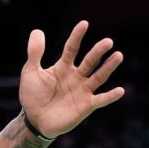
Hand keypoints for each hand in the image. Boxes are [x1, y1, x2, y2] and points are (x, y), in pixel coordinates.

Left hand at [19, 20, 123, 137]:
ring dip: (108, 67)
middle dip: (98, 51)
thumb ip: (35, 53)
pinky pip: (100, 100)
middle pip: (89, 61)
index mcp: (63, 67)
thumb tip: (37, 31)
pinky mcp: (86, 105)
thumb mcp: (30, 73)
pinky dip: (110, 96)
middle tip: (107, 42)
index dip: (77, 37)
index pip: (72, 48)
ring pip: (98, 77)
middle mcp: (76, 76)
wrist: (34, 121)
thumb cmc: (33, 96)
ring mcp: (82, 90)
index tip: (84, 24)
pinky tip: (120, 90)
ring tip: (118, 55)